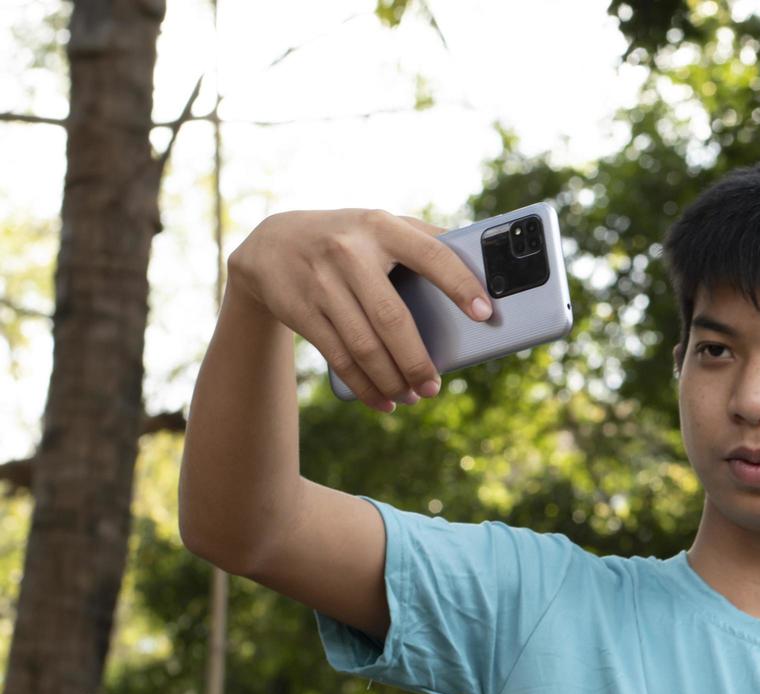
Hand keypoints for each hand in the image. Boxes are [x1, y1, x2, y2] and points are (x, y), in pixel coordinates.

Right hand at [226, 209, 491, 410]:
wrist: (271, 244)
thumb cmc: (348, 237)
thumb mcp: (380, 224)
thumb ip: (425, 237)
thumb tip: (483, 261)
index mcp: (381, 227)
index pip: (430, 254)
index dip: (459, 284)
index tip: (485, 313)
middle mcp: (349, 253)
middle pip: (392, 318)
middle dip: (417, 360)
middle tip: (435, 387)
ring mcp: (322, 283)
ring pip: (364, 346)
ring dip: (392, 380)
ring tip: (414, 396)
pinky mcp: (301, 311)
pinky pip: (339, 358)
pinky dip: (364, 386)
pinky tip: (384, 401)